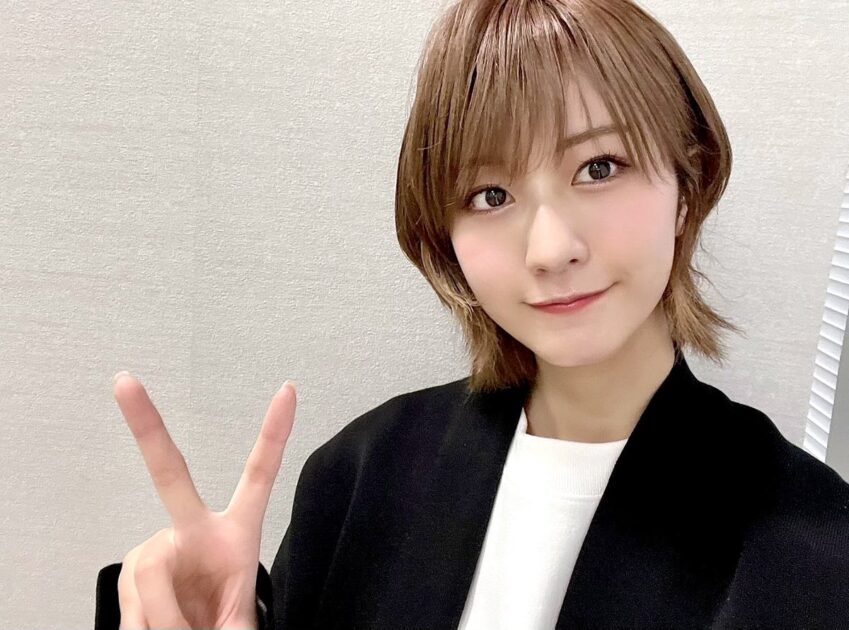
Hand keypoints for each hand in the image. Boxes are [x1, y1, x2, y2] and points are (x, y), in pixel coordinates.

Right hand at [111, 372, 295, 628]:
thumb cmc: (225, 624)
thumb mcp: (237, 626)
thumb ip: (221, 621)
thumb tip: (173, 622)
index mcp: (236, 533)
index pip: (260, 476)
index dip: (275, 433)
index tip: (289, 389)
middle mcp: (193, 530)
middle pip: (169, 474)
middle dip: (146, 426)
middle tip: (124, 381)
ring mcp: (158, 549)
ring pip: (147, 573)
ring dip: (161, 619)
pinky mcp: (130, 574)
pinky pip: (128, 603)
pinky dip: (143, 628)